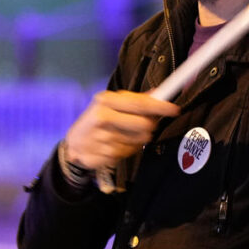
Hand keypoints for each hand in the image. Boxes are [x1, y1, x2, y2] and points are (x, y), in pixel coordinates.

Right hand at [63, 91, 178, 173]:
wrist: (73, 143)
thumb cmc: (98, 120)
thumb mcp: (111, 104)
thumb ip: (136, 100)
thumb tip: (160, 93)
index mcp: (106, 100)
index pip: (140, 104)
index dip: (160, 107)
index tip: (174, 109)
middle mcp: (102, 117)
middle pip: (144, 125)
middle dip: (149, 127)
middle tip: (142, 126)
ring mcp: (101, 138)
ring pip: (138, 142)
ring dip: (136, 141)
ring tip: (124, 135)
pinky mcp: (101, 155)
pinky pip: (127, 154)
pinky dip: (126, 151)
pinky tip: (115, 145)